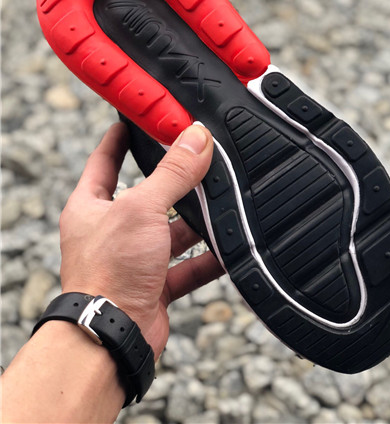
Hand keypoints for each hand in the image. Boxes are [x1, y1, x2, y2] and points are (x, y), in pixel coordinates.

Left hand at [59, 122, 223, 358]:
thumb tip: (196, 138)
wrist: (112, 337)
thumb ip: (172, 173)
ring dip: (196, 223)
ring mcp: (133, 259)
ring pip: (171, 232)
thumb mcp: (141, 209)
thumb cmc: (107, 273)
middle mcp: (110, 231)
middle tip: (198, 160)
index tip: (136, 121)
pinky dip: (208, 259)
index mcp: (91, 207)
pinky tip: (229, 247)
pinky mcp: (154, 285)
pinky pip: (187, 267)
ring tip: (222, 202)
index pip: (104, 161)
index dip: (119, 139)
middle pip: (147, 197)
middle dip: (174, 183)